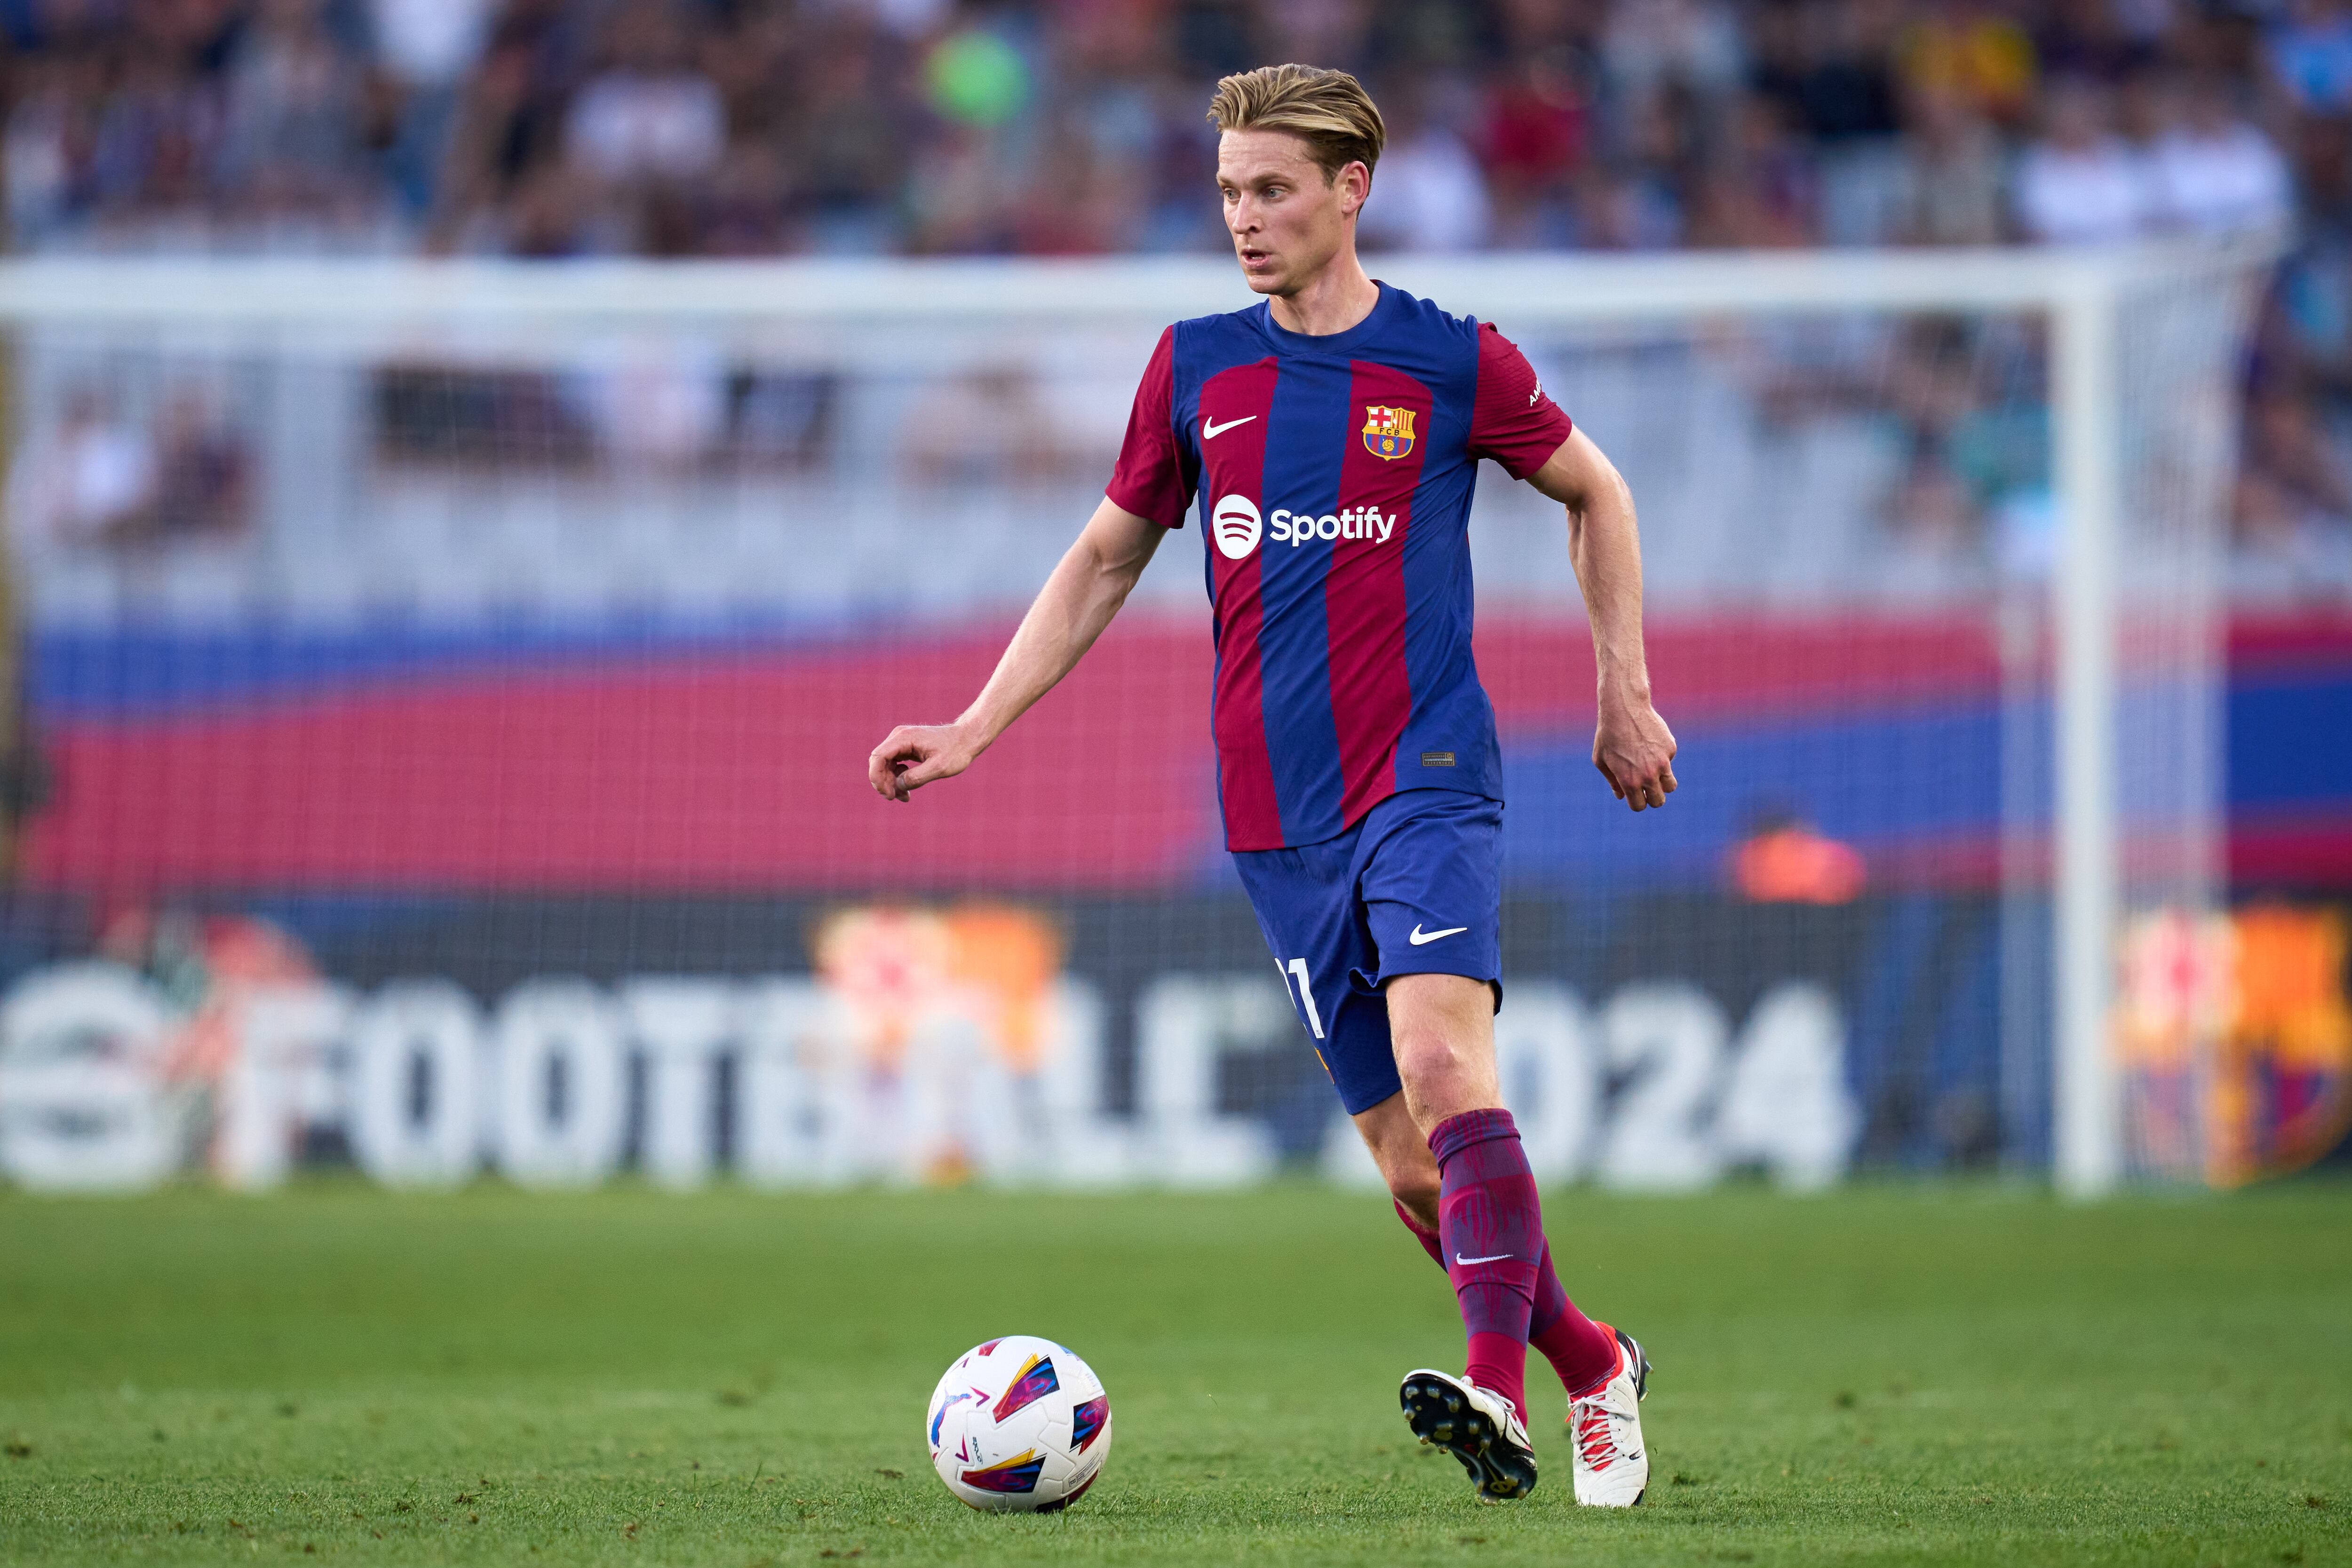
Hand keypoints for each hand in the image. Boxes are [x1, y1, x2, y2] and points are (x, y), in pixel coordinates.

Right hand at [867, 722, 981, 802]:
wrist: (967, 739)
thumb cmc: (956, 751)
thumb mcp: (939, 767)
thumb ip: (917, 777)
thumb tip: (898, 785)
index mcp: (903, 738)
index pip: (878, 757)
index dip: (877, 778)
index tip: (888, 794)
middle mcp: (898, 737)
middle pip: (878, 762)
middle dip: (883, 782)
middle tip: (895, 798)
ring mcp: (901, 742)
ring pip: (885, 765)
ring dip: (890, 782)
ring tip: (904, 797)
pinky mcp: (906, 749)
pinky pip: (893, 765)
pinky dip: (897, 778)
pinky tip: (906, 791)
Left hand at [1593, 688, 1676, 811]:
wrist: (1624, 708)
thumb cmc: (1607, 735)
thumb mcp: (1601, 760)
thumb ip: (1612, 781)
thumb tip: (1621, 796)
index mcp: (1630, 781)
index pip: (1639, 806)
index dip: (1636, 802)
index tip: (1635, 796)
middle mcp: (1648, 775)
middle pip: (1658, 801)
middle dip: (1653, 798)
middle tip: (1647, 790)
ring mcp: (1662, 762)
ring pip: (1671, 785)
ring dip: (1663, 783)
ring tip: (1652, 772)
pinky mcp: (1670, 748)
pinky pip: (1669, 761)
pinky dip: (1662, 758)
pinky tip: (1650, 744)